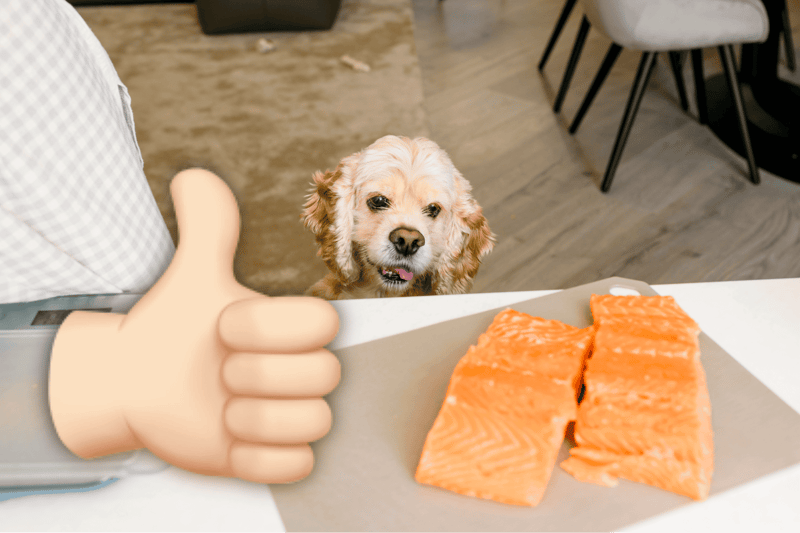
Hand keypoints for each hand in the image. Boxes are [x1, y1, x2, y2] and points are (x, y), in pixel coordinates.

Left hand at [49, 168, 339, 482]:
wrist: (139, 382)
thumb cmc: (173, 329)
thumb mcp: (190, 277)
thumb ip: (207, 225)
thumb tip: (194, 175)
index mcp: (291, 326)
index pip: (323, 324)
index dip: (269, 328)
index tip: (222, 328)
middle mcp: (302, 369)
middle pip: (323, 377)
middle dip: (257, 373)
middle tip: (219, 371)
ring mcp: (291, 415)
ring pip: (315, 424)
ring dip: (255, 419)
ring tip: (222, 409)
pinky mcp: (276, 458)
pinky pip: (296, 467)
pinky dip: (259, 458)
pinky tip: (229, 441)